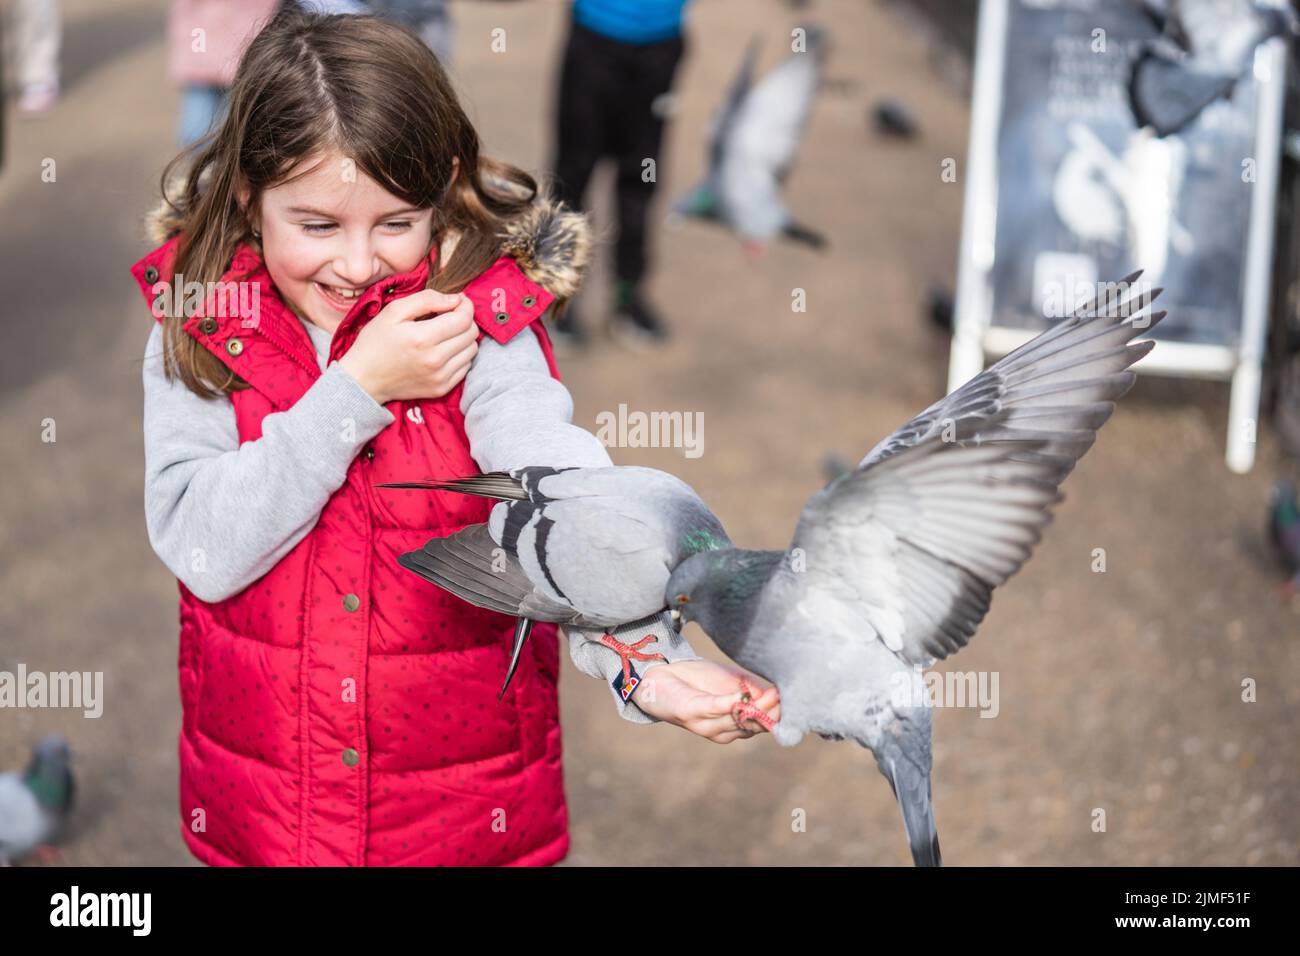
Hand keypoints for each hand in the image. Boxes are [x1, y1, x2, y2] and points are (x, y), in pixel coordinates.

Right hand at [337, 289, 478, 404]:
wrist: (363, 379)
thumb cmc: (375, 342)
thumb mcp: (393, 312)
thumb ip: (426, 300)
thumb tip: (454, 299)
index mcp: (423, 338)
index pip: (464, 318)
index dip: (465, 305)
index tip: (457, 300)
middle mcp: (436, 360)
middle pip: (471, 334)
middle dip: (465, 319)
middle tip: (449, 315)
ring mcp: (440, 377)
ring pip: (472, 350)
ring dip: (464, 338)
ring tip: (445, 333)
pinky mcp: (442, 388)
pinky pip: (465, 367)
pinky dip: (460, 355)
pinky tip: (443, 350)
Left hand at [631, 659, 779, 743]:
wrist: (660, 675)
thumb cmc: (698, 680)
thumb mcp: (732, 682)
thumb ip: (754, 689)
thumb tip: (781, 693)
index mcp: (736, 725)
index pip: (766, 724)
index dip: (783, 715)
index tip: (801, 702)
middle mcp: (724, 731)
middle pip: (756, 725)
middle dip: (774, 712)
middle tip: (791, 697)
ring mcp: (707, 724)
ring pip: (739, 719)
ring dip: (758, 707)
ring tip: (775, 694)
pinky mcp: (692, 712)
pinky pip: (715, 708)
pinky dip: (730, 702)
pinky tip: (743, 695)